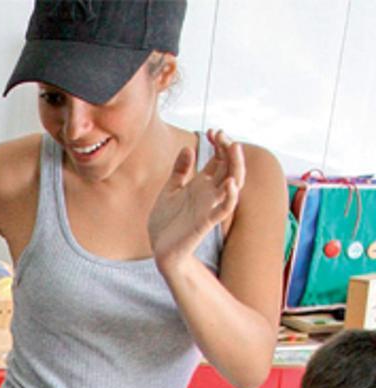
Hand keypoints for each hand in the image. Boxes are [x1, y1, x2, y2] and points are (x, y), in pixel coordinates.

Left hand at [148, 129, 244, 269]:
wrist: (159, 247)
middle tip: (221, 134)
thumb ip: (180, 171)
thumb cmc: (167, 221)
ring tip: (234, 147)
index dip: (219, 145)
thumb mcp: (170, 190)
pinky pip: (224, 209)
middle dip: (228, 150)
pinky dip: (230, 196)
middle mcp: (210, 194)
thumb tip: (188, 148)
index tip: (213, 131)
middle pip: (229, 168)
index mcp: (201, 185)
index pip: (219, 160)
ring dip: (236, 166)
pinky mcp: (206, 222)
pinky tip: (229, 183)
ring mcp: (210, 207)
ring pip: (233, 184)